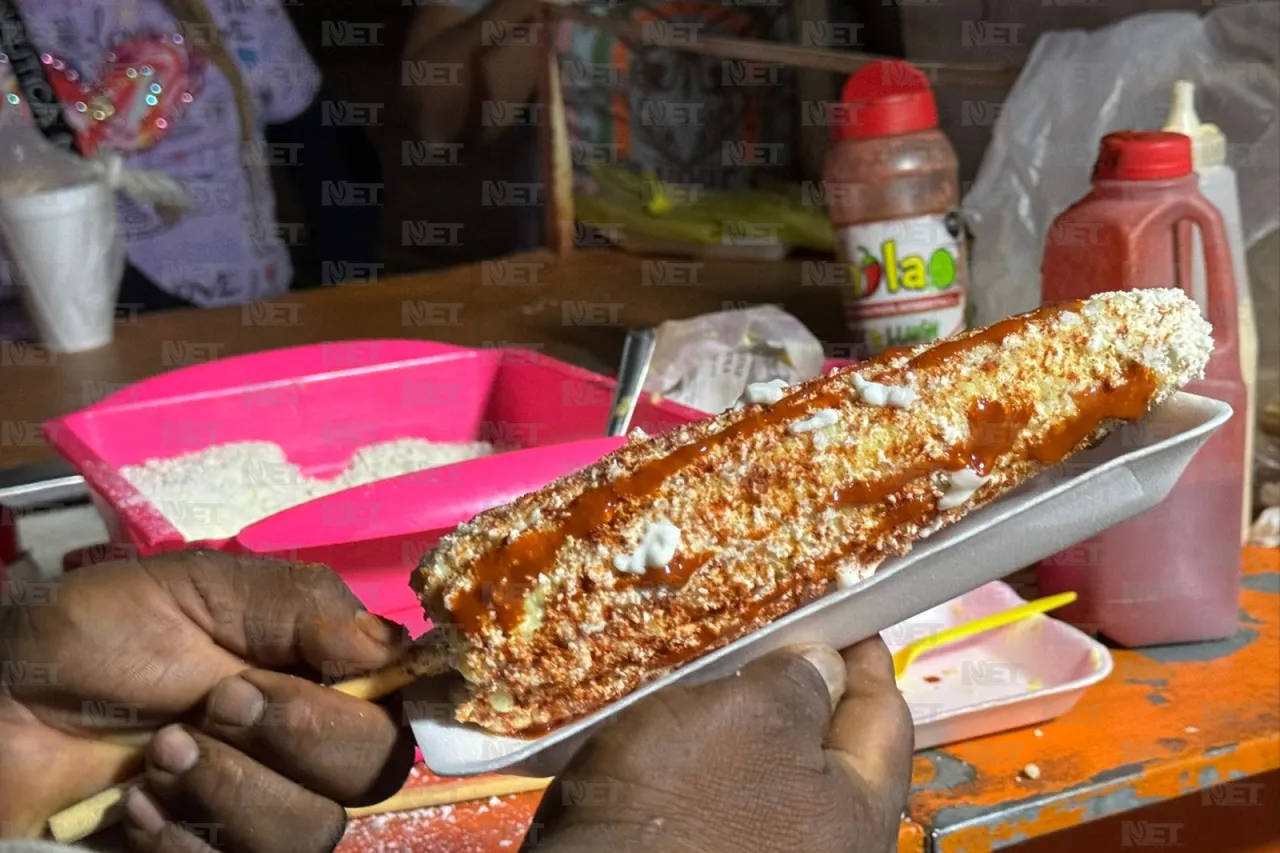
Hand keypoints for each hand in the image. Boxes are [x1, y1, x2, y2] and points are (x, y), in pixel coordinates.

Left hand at [0, 550, 415, 850]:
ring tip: (159, 754)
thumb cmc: (98, 635)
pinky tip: (134, 806)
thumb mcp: (200, 589)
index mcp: (316, 676)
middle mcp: (303, 749)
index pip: (400, 703)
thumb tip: (393, 648)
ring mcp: (257, 813)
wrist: (0, 703)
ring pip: (312, 832)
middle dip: (297, 734)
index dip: (385, 702)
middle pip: (369, 771)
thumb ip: (301, 607)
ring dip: (235, 789)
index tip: (338, 678)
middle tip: (213, 703)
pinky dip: (183, 842)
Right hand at [528, 639, 912, 852]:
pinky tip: (672, 725)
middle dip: (798, 683)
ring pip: (771, 765)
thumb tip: (825, 666)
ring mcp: (765, 852)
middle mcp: (826, 845)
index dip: (858, 652)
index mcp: (859, 816)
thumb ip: (801, 682)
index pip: (882, 713)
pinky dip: (707, 751)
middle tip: (761, 631)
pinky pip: (724, 789)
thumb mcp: (748, 716)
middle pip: (828, 743)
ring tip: (710, 668)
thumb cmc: (684, 800)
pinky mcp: (709, 851)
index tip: (834, 604)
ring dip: (742, 715)